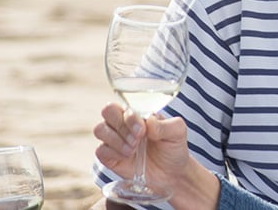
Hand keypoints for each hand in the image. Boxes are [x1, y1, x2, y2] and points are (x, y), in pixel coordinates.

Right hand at [93, 103, 219, 208]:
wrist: (171, 173)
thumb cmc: (173, 148)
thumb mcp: (178, 132)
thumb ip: (165, 125)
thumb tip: (148, 122)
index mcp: (138, 114)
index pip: (124, 104)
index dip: (130, 117)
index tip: (143, 131)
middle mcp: (123, 124)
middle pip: (107, 111)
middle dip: (121, 126)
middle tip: (137, 139)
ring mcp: (115, 140)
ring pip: (100, 129)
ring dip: (116, 140)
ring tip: (133, 150)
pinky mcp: (110, 157)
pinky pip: (100, 150)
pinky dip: (113, 153)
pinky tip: (127, 157)